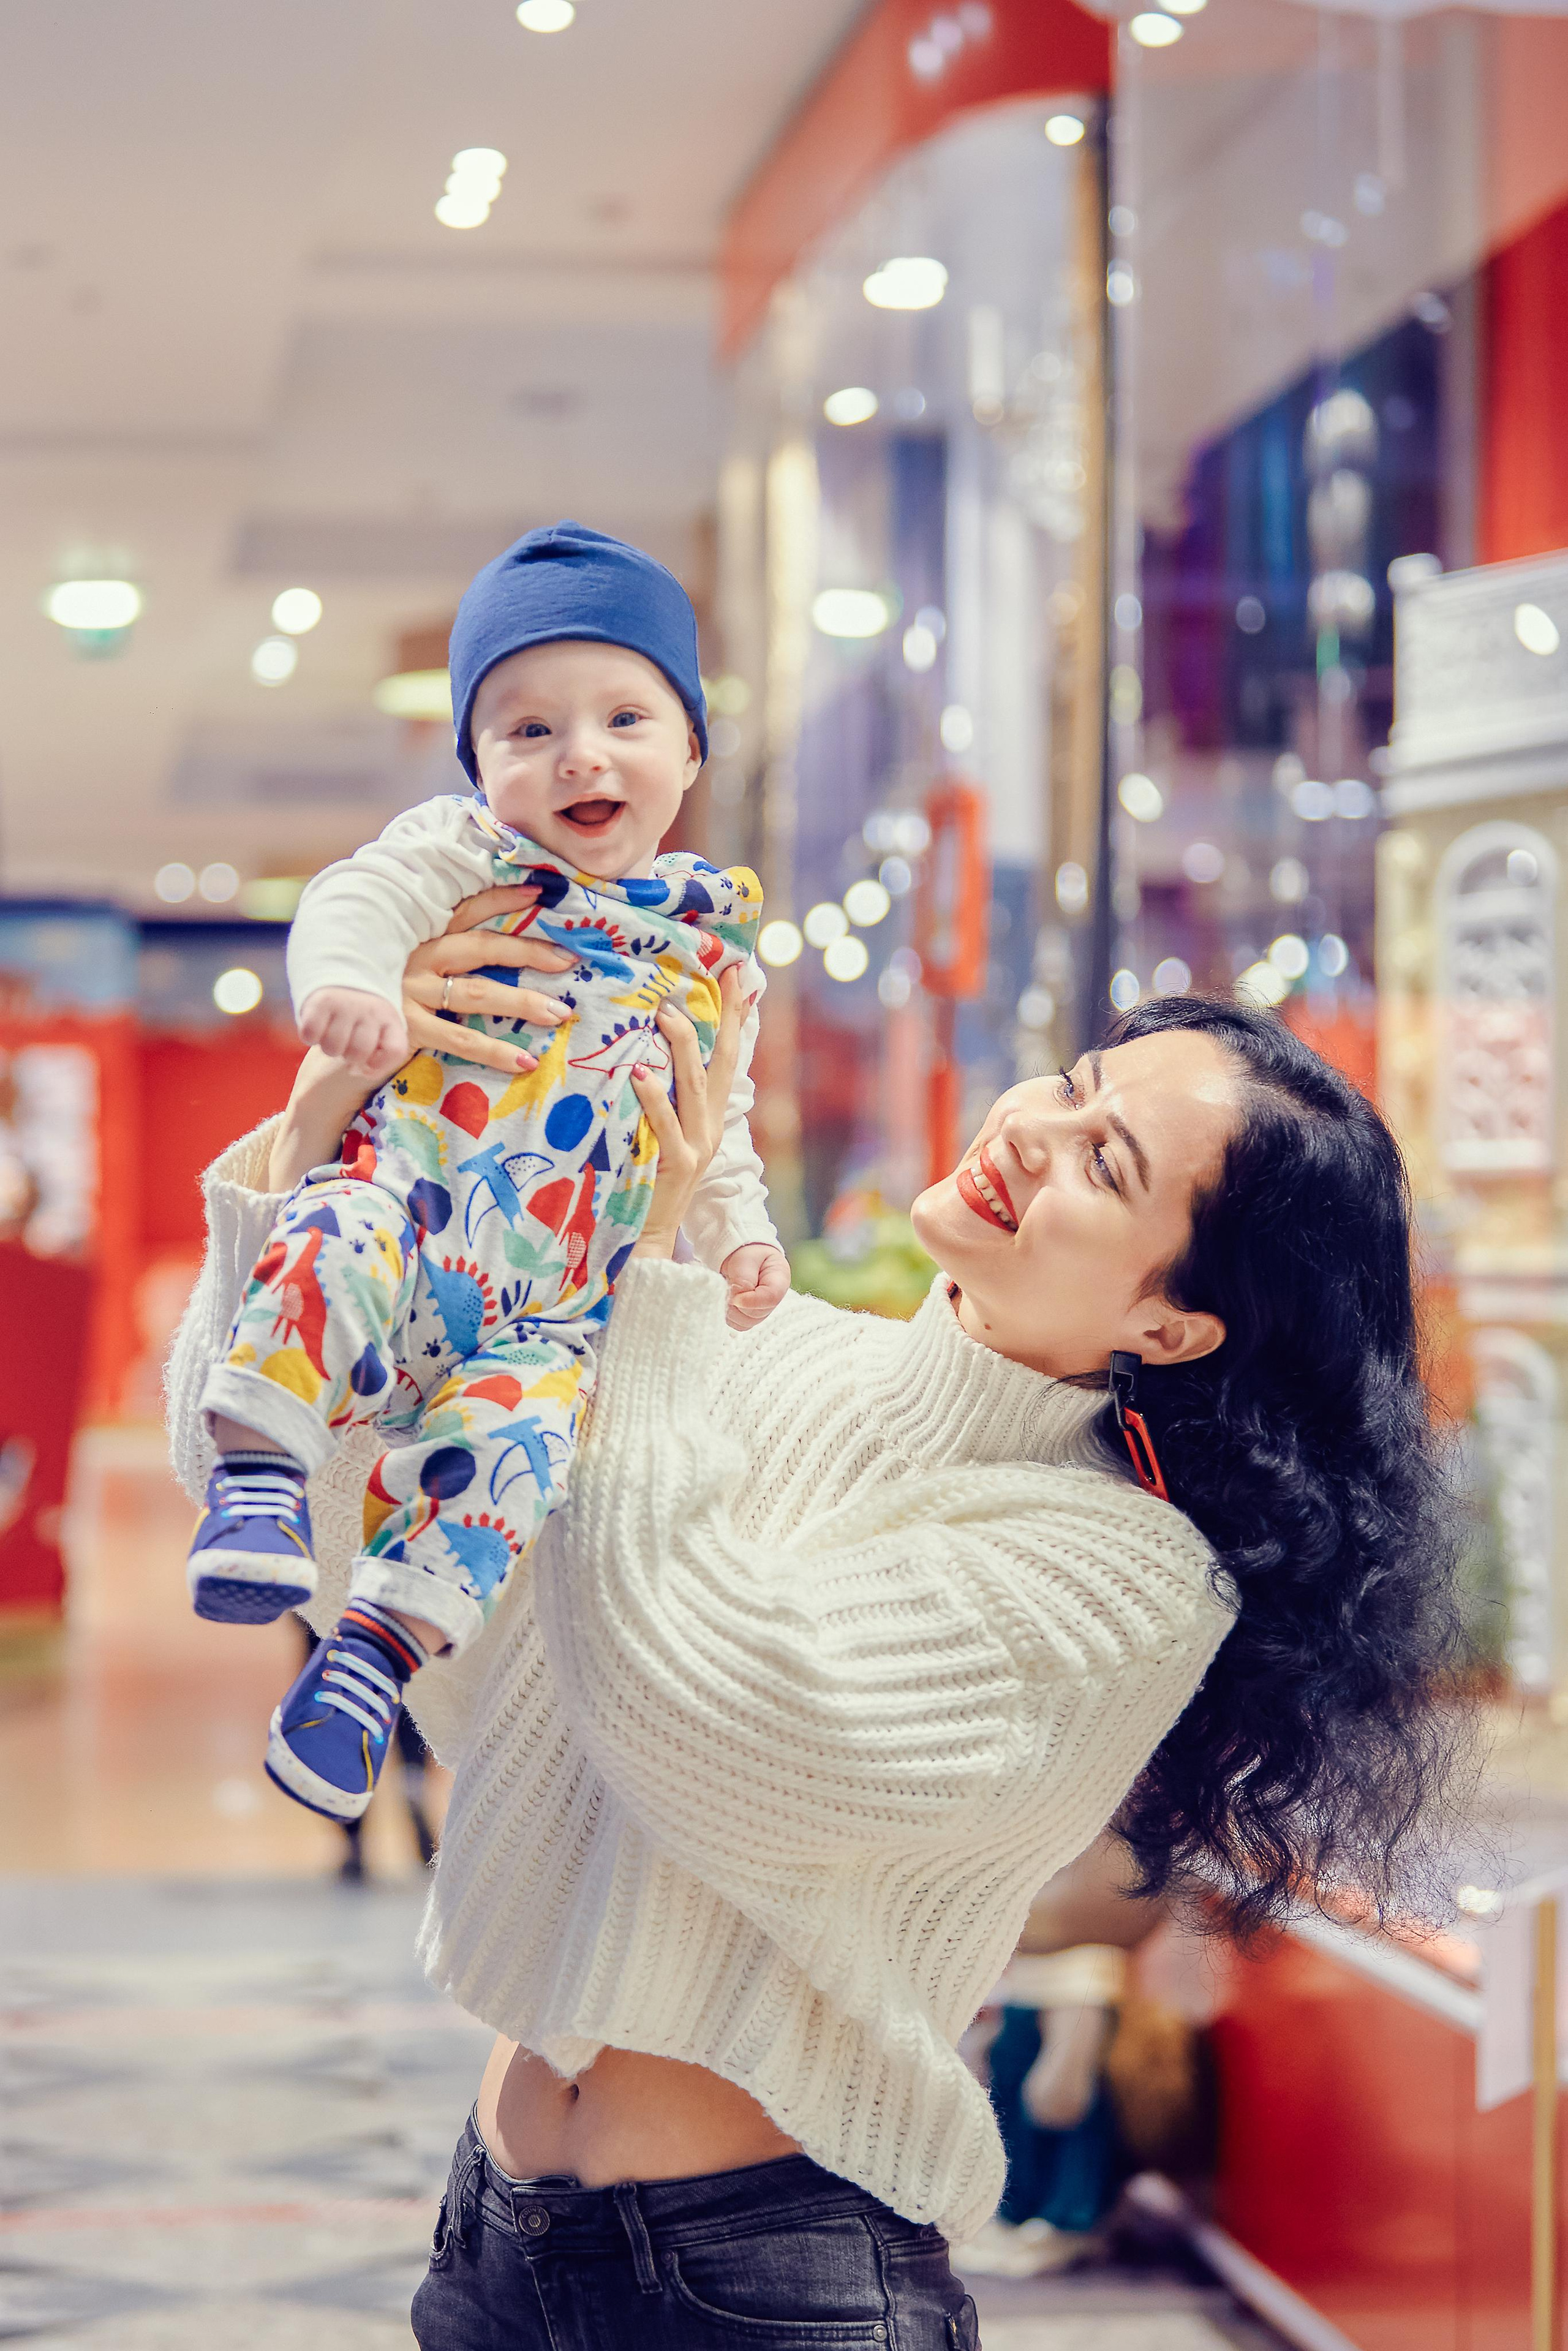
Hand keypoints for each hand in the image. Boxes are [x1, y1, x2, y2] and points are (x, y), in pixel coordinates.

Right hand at [299, 986, 408, 1075]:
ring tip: (331, 1035)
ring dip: (328, 1048)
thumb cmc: (361, 1014)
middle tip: (345, 1043)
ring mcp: (346, 1005)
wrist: (342, 973)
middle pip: (358, 1053)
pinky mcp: (321, 1001)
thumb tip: (360, 1072)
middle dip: (349, 1056)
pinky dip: (309, 1038)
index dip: (380, 1065)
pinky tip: (316, 1029)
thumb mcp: (380, 1028)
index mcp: (390, 1019)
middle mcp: (370, 1010)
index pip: (395, 1050)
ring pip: (333, 1048)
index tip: (368, 1063)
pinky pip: (311, 1035)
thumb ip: (380, 1055)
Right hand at [401, 885, 576, 1079]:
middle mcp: (415, 958)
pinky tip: (525, 1061)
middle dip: (528, 950)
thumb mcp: (405, 965)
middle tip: (568, 960)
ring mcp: (410, 993)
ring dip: (523, 1002)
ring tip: (560, 1012)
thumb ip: (440, 952)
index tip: (539, 891)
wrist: (335, 1043)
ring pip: (478, 993)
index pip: (465, 910)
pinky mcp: (406, 1029)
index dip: (502, 898)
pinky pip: (461, 1040)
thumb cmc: (382, 1000)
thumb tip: (497, 944)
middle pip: (481, 947)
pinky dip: (495, 1052)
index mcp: (419, 937)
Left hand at [629, 970, 747, 1262]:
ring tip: (664, 1014)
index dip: (736, 1017)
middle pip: (723, 1063)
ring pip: (695, 1086)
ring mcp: (698, 1145)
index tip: (740, 975)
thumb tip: (640, 1049)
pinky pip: (667, 1124)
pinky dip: (655, 1097)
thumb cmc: (646, 1180)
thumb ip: (661, 1097)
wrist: (649, 1239)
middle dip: (728, 1018)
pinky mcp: (677, 1164)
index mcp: (709, 1116)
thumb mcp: (660, 1132)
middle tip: (724, 976)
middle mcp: (711, 1126)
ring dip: (682, 1047)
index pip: (726, 1058)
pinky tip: (639, 1074)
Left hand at [720, 1243, 789, 1330]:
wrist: (738, 1255)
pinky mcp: (750, 1318)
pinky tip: (727, 1299)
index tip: (735, 1297)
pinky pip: (737, 1325)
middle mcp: (774, 1300)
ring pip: (746, 1322)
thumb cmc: (745, 1254)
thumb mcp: (745, 1259)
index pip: (771, 1298)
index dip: (751, 1301)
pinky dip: (728, 1315)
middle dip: (738, 1304)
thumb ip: (743, 1279)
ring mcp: (762, 1311)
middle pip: (757, 1314)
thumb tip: (737, 1300)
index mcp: (780, 1280)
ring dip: (731, 1310)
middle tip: (727, 1286)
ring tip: (727, 1290)